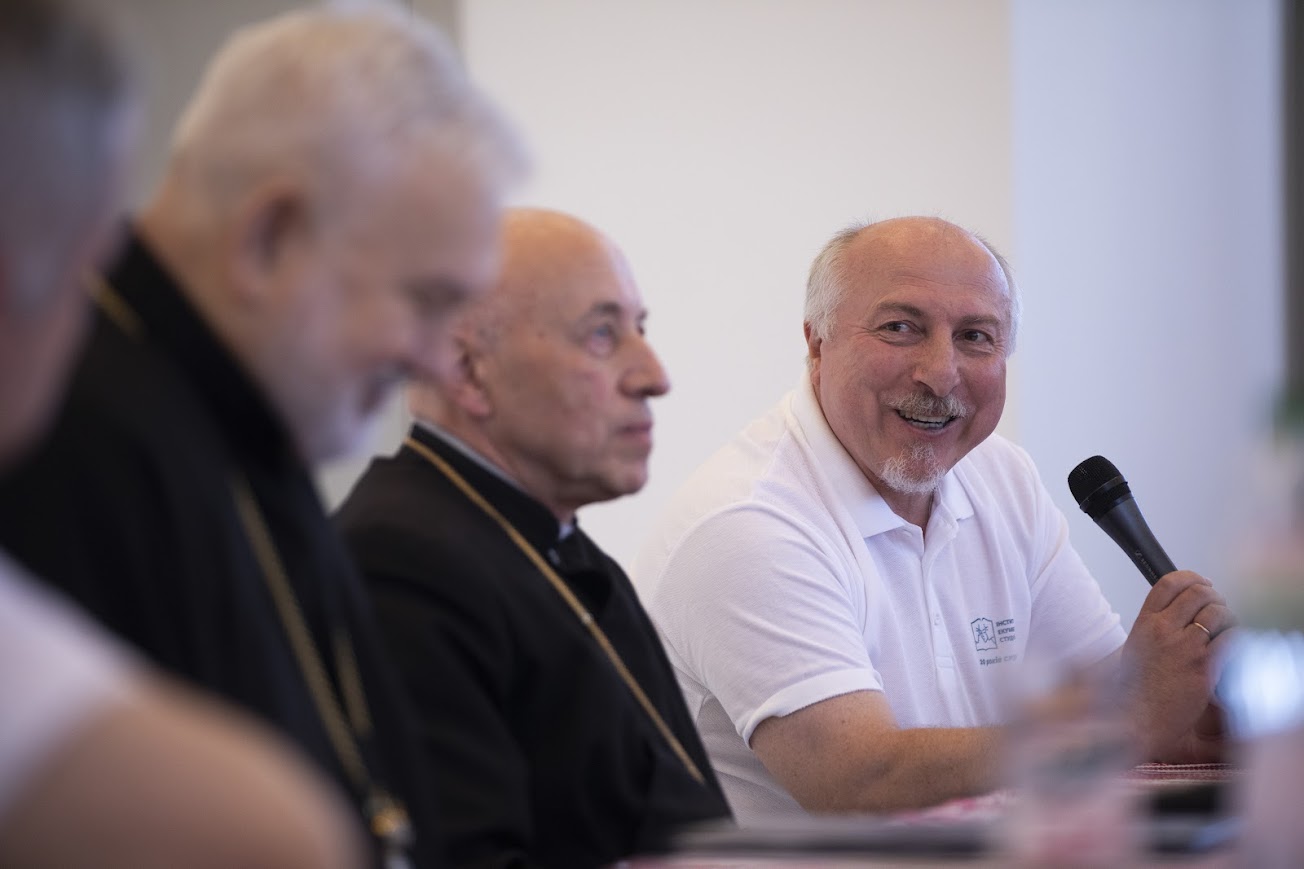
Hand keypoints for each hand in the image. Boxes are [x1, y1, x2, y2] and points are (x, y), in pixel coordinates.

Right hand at [1119, 570, 1233, 761]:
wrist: (1134, 722)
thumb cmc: (1132, 694)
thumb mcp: (1130, 652)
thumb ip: (1147, 632)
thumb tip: (1168, 619)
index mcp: (1144, 624)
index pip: (1169, 583)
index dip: (1191, 578)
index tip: (1201, 584)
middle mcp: (1163, 631)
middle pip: (1199, 593)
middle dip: (1214, 597)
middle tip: (1218, 609)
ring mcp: (1185, 649)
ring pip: (1218, 612)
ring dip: (1228, 618)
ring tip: (1226, 630)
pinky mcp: (1204, 669)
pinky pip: (1232, 639)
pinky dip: (1237, 638)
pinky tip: (1231, 649)